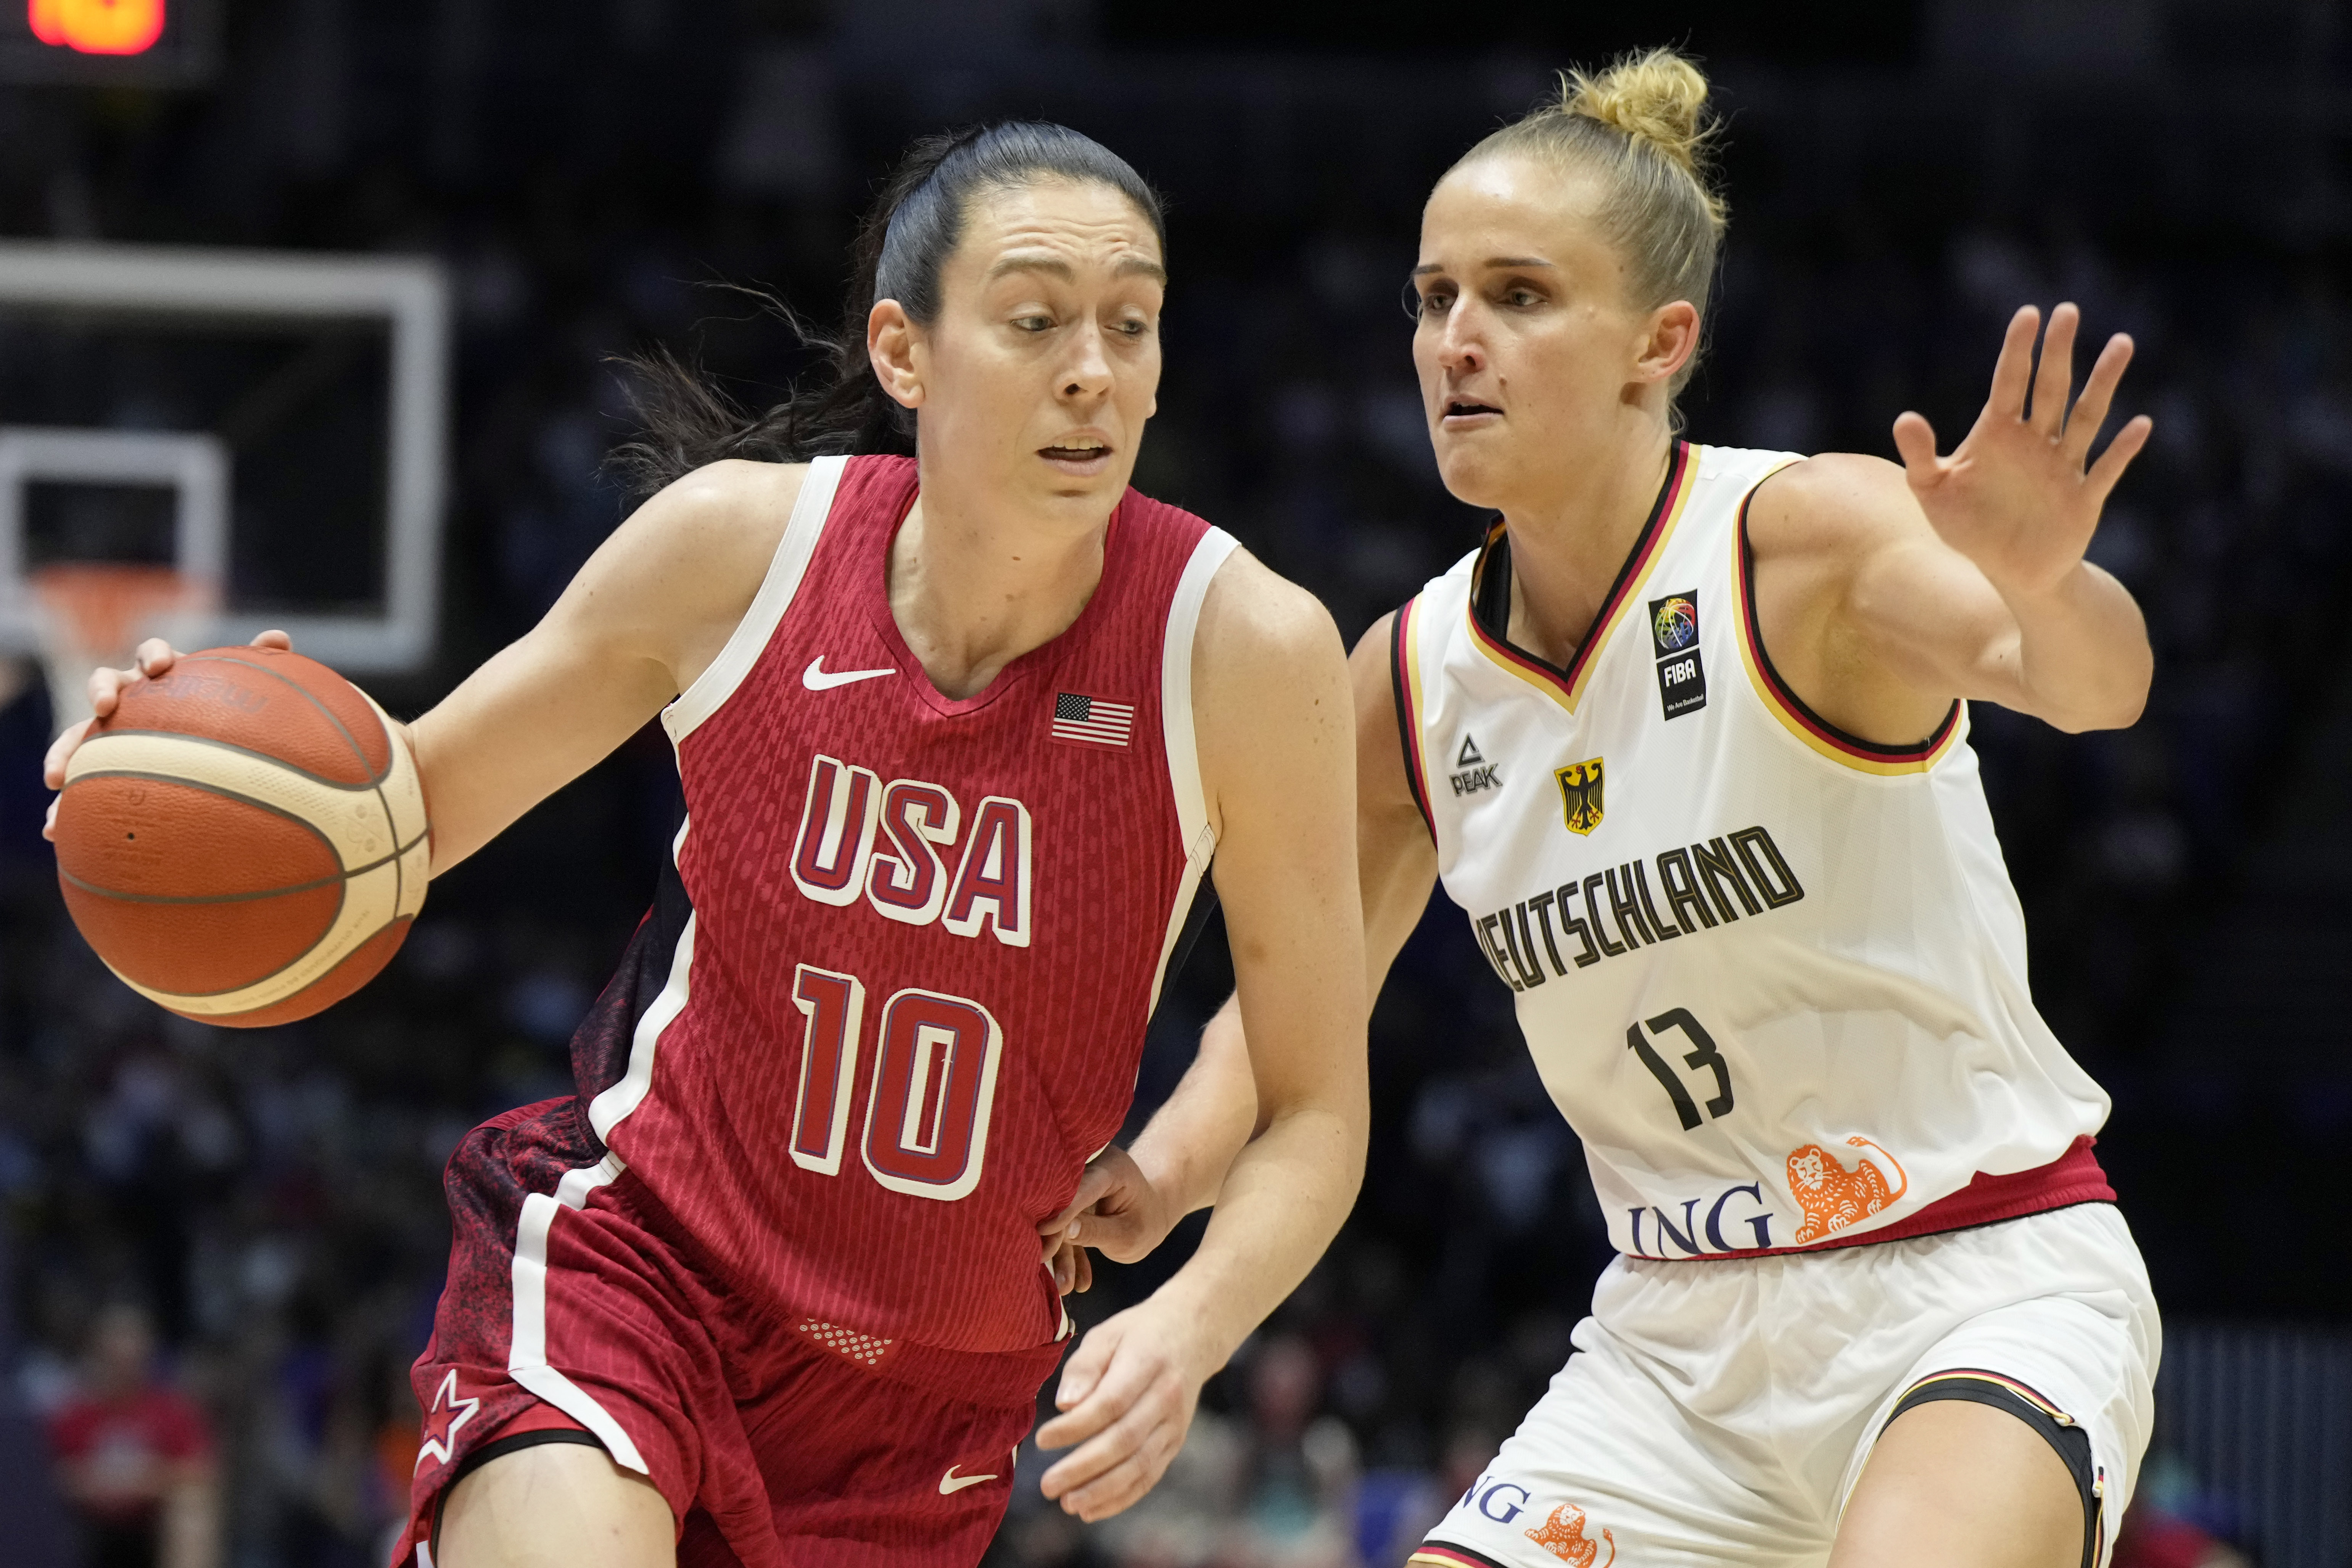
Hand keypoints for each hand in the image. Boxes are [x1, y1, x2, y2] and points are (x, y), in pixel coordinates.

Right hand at [42, 630, 290, 839]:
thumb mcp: (240, 690)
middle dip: (101, 690)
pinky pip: (79, 783)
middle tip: (105, 705)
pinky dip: (65, 804)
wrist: (212, 752)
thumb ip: (260, 662)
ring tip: (57, 777)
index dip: (153, 655)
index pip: (151, 655)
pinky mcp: (100, 767)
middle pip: (105, 684)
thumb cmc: (222, 714)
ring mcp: (111, 732)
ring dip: (65, 751)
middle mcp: (131, 699)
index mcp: (163, 677)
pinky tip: (56, 828)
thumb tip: (278, 637)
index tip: (161, 667)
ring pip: (79, 734)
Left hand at [1035, 1294, 1215, 1520]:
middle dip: (1084, 1467)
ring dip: (1102, 1490)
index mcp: (1147, 1363)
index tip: (1042, 1440)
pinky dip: (1122, 1497)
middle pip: (1125, 1440)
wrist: (1192, 1336)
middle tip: (1048, 1484)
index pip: (1110, 1403)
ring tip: (1067, 1504)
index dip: (1076, 1427)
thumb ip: (1084, 1367)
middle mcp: (1166, 1397)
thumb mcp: (1107, 1334)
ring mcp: (1175, 1424)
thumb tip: (1064, 1406)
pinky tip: (1092, 1509)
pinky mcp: (1175, 1443)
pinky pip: (1150, 1476)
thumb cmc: (1137, 1334)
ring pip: (1140, 1465)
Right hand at [1036, 1144, 1177, 1293]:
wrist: (1152, 1216)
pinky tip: (1077, 1284)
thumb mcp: (1127, 1234)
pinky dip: (1069, 1255)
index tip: (1042, 1233)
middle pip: (1062, 1203)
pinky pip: (1063, 1228)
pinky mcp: (1071, 1205)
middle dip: (1054, 1235)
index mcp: (1111, 1168)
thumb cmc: (1146, 1223)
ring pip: (1060, 1220)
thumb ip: (1094, 1231)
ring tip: (1065, 1286)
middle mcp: (1090, 1171)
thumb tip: (1058, 1230)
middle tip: (1041, 1260)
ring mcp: (1078, 1189)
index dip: (1060, 1210)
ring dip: (1061, 1253)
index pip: (1079, 1188)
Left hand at [1892, 303, 2151, 598]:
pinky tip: (2140, 424)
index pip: (2008, 383)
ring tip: (2121, 343)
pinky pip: (2105, 469)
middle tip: (2068, 311)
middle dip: (2058, 352)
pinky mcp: (2082, 498)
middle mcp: (2035, 442)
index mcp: (1998, 433)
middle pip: (2051, 389)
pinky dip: (2123, 449)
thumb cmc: (1969, 525)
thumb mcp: (1933, 492)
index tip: (2028, 314)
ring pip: (2086, 417)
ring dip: (2103, 383)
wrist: (2007, 570)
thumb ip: (1920, 456)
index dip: (2017, 351)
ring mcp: (2062, 467)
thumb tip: (1904, 418)